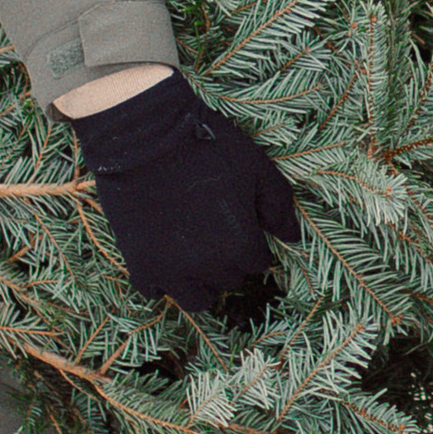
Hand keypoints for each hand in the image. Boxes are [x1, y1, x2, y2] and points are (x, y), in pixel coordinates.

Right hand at [74, 72, 300, 312]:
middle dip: (228, 258)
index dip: (251, 240)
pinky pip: (156, 292)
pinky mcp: (139, 265)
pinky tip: (164, 254)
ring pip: (197, 299)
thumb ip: (279, 206)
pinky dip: (163, 280)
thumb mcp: (256, 167)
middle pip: (230, 279)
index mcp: (240, 243)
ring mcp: (171, 270)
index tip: (237, 221)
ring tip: (193, 253)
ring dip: (201, 281)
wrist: (144, 133)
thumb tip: (293, 237)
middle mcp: (208, 265)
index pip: (259, 263)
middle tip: (212, 227)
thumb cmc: (207, 145)